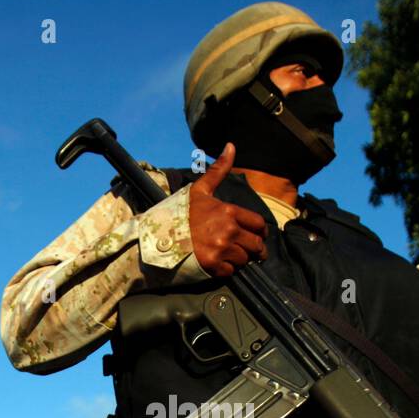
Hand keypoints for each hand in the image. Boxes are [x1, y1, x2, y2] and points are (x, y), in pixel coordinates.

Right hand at [188, 143, 267, 276]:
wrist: (158, 236)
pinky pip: (231, 272)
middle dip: (253, 248)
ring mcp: (221, 249)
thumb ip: (219, 170)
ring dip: (238, 259)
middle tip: (245, 249)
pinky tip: (216, 263)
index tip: (254, 235)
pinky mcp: (213, 266)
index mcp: (228, 212)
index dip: (259, 231)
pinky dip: (226, 270)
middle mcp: (228, 231)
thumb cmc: (180, 213)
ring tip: (226, 254)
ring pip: (244, 260)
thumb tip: (231, 145)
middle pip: (256, 245)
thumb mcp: (200, 190)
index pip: (259, 225)